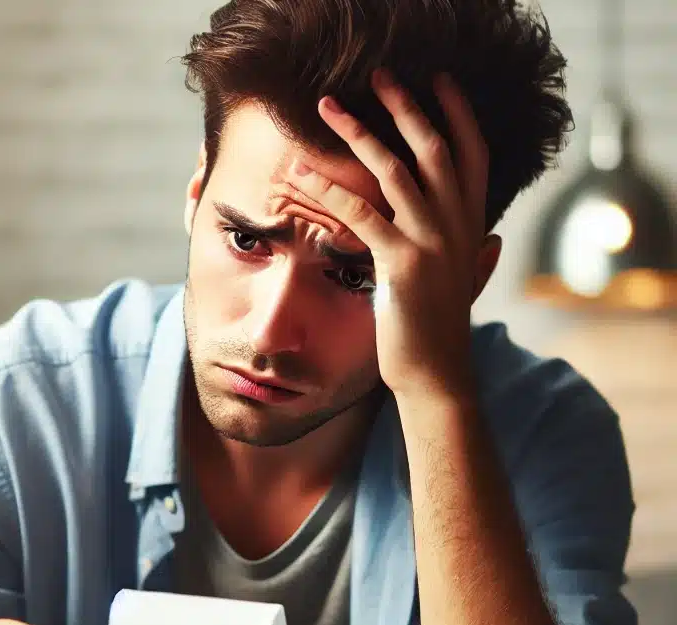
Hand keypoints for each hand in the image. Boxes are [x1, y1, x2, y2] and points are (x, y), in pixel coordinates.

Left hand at [272, 69, 491, 400]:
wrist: (436, 377)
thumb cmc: (441, 336)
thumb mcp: (466, 290)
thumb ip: (480, 261)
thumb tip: (494, 242)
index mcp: (472, 228)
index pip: (473, 155)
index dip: (458, 114)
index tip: (439, 81)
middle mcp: (458, 227)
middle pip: (434, 148)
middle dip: (406, 106)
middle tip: (379, 75)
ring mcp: (431, 243)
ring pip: (395, 171)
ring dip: (359, 133)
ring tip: (328, 108)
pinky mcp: (401, 265)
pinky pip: (360, 214)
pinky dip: (329, 190)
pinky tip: (302, 174)